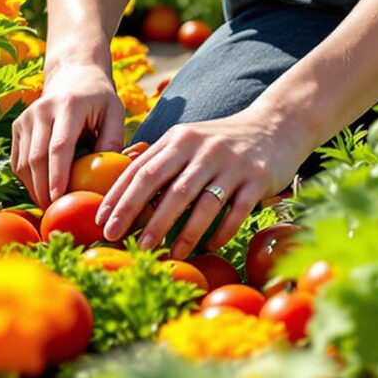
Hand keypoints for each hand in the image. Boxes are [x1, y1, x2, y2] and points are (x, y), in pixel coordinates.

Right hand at [10, 64, 127, 205]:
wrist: (72, 74)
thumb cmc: (99, 99)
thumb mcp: (114, 112)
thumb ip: (113, 138)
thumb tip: (112, 171)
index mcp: (68, 107)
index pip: (59, 146)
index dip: (58, 175)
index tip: (60, 199)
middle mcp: (42, 111)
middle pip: (37, 158)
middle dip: (44, 189)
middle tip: (55, 214)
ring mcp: (26, 118)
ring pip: (23, 162)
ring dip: (34, 188)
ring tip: (49, 207)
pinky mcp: (18, 126)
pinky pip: (18, 160)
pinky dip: (28, 180)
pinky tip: (41, 192)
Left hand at [97, 108, 300, 257]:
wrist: (275, 125)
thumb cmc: (222, 141)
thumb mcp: (188, 139)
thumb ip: (160, 159)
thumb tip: (121, 190)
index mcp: (180, 139)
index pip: (142, 170)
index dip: (119, 197)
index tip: (102, 221)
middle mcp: (202, 149)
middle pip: (166, 186)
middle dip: (140, 216)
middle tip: (120, 239)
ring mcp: (231, 164)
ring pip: (200, 202)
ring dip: (180, 232)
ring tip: (164, 252)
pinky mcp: (256, 179)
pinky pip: (235, 211)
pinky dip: (220, 231)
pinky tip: (207, 247)